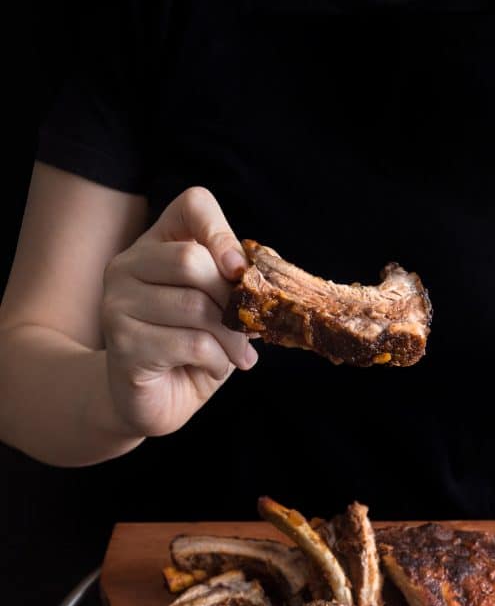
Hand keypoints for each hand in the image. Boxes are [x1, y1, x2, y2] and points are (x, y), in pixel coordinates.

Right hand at [101, 185, 256, 436]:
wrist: (153, 400)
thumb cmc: (191, 349)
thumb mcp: (219, 309)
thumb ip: (234, 284)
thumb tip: (264, 275)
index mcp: (155, 245)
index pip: (192, 205)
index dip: (223, 231)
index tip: (240, 270)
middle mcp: (127, 266)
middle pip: (192, 260)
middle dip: (233, 299)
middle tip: (249, 327)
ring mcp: (117, 303)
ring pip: (194, 306)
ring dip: (230, 337)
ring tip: (236, 355)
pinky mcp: (123, 343)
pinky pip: (189, 343)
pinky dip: (216, 359)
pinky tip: (214, 368)